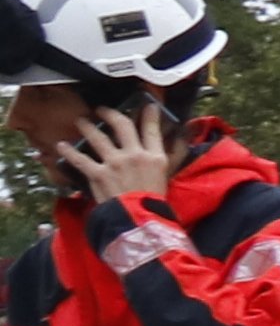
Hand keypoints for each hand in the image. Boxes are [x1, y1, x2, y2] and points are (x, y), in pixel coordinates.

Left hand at [61, 112, 176, 215]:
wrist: (139, 220)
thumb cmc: (154, 202)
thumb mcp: (166, 178)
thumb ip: (167, 160)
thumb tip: (172, 145)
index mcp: (154, 157)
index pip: (151, 130)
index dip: (149, 115)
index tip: (147, 105)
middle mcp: (135, 155)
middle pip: (122, 125)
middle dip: (110, 114)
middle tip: (101, 110)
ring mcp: (115, 163)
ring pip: (98, 136)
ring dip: (87, 127)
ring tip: (80, 121)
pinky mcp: (98, 174)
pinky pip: (80, 158)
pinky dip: (68, 151)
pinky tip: (62, 145)